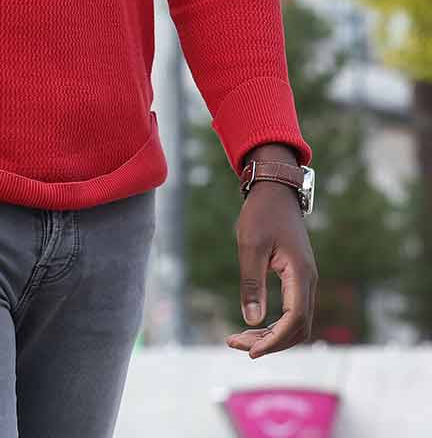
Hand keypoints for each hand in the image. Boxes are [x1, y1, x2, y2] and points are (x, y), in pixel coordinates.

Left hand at [227, 153, 316, 357]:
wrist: (275, 193)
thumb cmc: (261, 215)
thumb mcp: (250, 247)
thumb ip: (252, 283)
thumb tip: (251, 320)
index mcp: (300, 274)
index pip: (295, 319)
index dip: (275, 339)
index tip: (251, 351)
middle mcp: (308, 282)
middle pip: (298, 327)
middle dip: (270, 342)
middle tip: (236, 344)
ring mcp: (305, 281)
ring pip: (296, 322)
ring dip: (271, 335)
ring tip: (238, 339)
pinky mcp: (297, 279)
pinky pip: (292, 311)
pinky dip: (274, 323)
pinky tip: (253, 325)